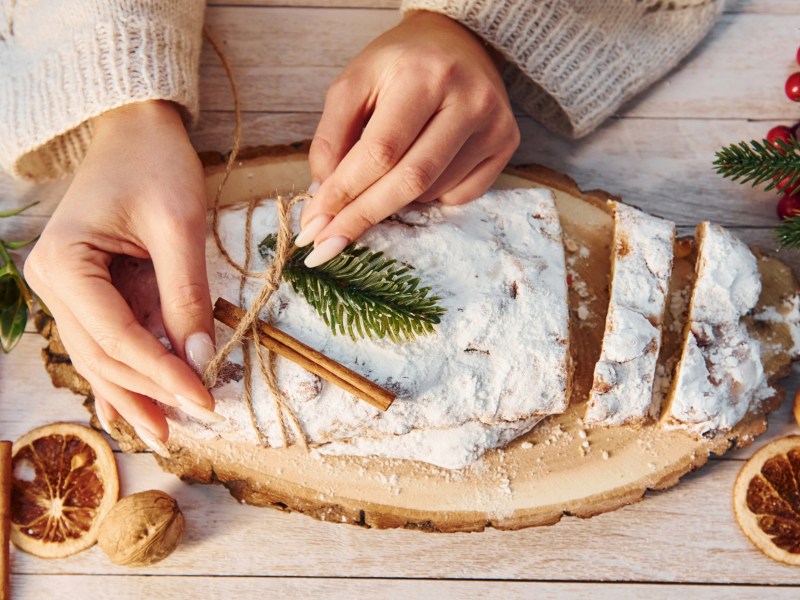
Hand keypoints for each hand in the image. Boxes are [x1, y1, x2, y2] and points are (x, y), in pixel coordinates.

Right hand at [24, 101, 221, 452]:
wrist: (136, 130)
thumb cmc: (156, 164)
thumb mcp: (179, 226)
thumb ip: (187, 295)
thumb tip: (200, 359)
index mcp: (64, 262)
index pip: (117, 336)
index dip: (162, 373)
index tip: (205, 398)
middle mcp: (54, 281)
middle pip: (103, 354)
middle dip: (149, 392)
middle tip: (190, 424)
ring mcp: (67, 288)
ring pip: (102, 355)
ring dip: (136, 392)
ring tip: (166, 430)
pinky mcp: (90, 289)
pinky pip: (107, 339)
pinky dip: (126, 372)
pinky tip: (133, 411)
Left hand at [297, 10, 519, 265]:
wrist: (457, 41)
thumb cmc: (399, 65)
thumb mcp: (354, 84)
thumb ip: (331, 138)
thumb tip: (324, 198)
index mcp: (423, 75)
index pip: (380, 151)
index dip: (344, 193)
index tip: (315, 226)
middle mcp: (468, 99)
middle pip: (410, 180)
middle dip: (363, 216)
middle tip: (328, 244)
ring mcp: (494, 124)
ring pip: (432, 192)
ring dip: (394, 201)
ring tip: (379, 180)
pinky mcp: (508, 143)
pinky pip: (460, 195)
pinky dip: (429, 197)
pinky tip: (419, 171)